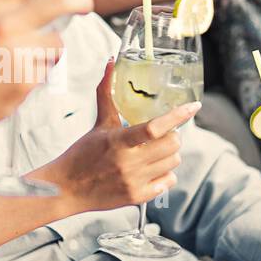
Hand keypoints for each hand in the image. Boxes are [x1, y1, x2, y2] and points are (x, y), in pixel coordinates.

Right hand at [0, 0, 92, 139]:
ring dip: (50, 47)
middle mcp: (4, 26)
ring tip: (25, 58)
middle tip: (86, 3)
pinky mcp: (26, 81)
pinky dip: (37, 70)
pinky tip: (14, 77)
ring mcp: (18, 55)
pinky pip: (46, 68)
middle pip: (60, 0)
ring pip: (56, 42)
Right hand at [36, 59, 199, 211]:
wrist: (66, 189)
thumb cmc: (81, 154)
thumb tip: (110, 62)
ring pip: (173, 163)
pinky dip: (165, 174)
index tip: (194, 106)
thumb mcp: (98, 124)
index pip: (155, 128)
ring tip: (155, 152)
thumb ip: (107, 93)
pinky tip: (152, 169)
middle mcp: (128, 163)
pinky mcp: (137, 197)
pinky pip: (168, 182)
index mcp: (118, 141)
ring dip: (169, 155)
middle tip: (163, 135)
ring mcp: (134, 181)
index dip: (178, 115)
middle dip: (172, 136)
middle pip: (172, 145)